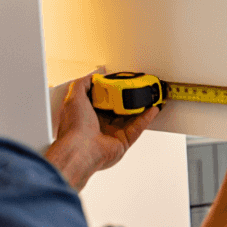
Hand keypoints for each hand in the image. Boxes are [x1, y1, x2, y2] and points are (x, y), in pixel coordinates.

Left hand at [46, 74, 157, 189]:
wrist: (81, 150)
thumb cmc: (74, 128)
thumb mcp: (73, 97)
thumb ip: (82, 84)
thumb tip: (93, 76)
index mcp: (86, 114)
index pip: (102, 98)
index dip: (111, 89)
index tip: (120, 81)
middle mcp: (99, 124)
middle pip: (118, 107)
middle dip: (127, 97)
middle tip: (137, 87)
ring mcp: (112, 133)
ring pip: (130, 117)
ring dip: (140, 106)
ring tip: (148, 95)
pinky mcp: (123, 141)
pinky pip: (138, 127)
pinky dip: (146, 118)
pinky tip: (152, 109)